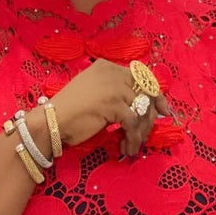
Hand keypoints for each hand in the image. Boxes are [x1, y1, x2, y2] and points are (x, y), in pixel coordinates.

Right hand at [52, 58, 172, 156]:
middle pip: (145, 93)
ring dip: (140, 131)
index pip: (141, 77)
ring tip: (132, 144)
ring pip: (141, 110)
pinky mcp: (113, 105)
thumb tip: (144, 106)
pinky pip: (133, 123)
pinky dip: (133, 138)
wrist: (51, 121)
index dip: (155, 95)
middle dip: (150, 116)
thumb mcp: (95, 92)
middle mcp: (112, 73)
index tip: (164, 111)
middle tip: (146, 133)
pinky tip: (127, 148)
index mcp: (107, 67)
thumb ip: (116, 92)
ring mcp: (113, 88)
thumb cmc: (70, 111)